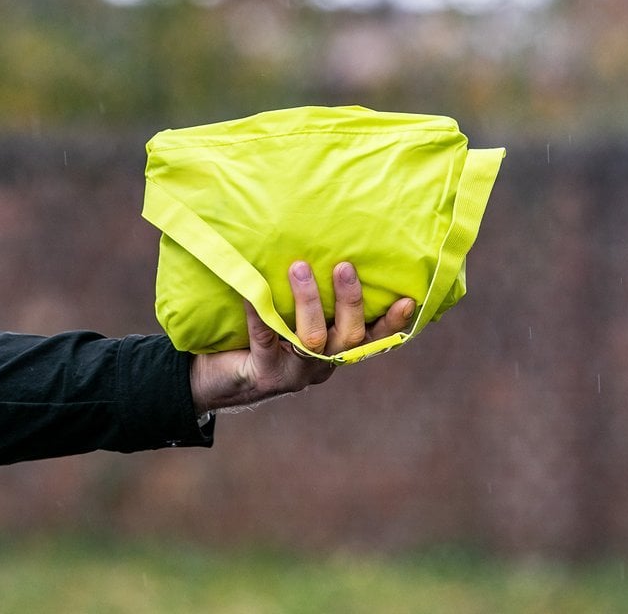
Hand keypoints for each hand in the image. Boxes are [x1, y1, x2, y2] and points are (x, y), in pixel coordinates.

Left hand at [189, 261, 414, 414]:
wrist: (218, 382)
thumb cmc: (262, 340)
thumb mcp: (295, 321)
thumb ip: (316, 300)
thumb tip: (323, 246)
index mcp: (336, 351)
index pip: (374, 338)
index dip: (393, 323)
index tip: (409, 300)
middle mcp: (323, 365)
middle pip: (349, 337)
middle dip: (350, 301)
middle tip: (345, 266)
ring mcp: (296, 372)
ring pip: (312, 338)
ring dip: (309, 301)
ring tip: (299, 267)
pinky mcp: (266, 373)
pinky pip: (266, 338)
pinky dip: (260, 313)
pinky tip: (251, 291)